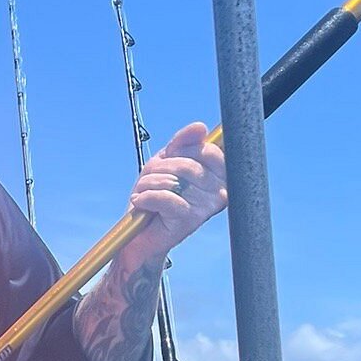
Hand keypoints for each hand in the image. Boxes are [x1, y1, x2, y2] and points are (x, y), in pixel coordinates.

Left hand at [125, 121, 227, 259]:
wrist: (140, 233)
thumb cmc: (157, 194)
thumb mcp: (167, 161)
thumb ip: (183, 142)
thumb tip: (200, 127)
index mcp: (220, 175)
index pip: (207, 149)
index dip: (181, 150)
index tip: (167, 159)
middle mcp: (219, 191)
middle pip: (187, 164)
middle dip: (159, 168)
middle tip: (149, 180)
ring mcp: (206, 207)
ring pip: (173, 180)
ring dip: (148, 184)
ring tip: (144, 193)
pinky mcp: (190, 220)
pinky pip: (165, 198)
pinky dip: (146, 197)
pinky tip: (140, 202)